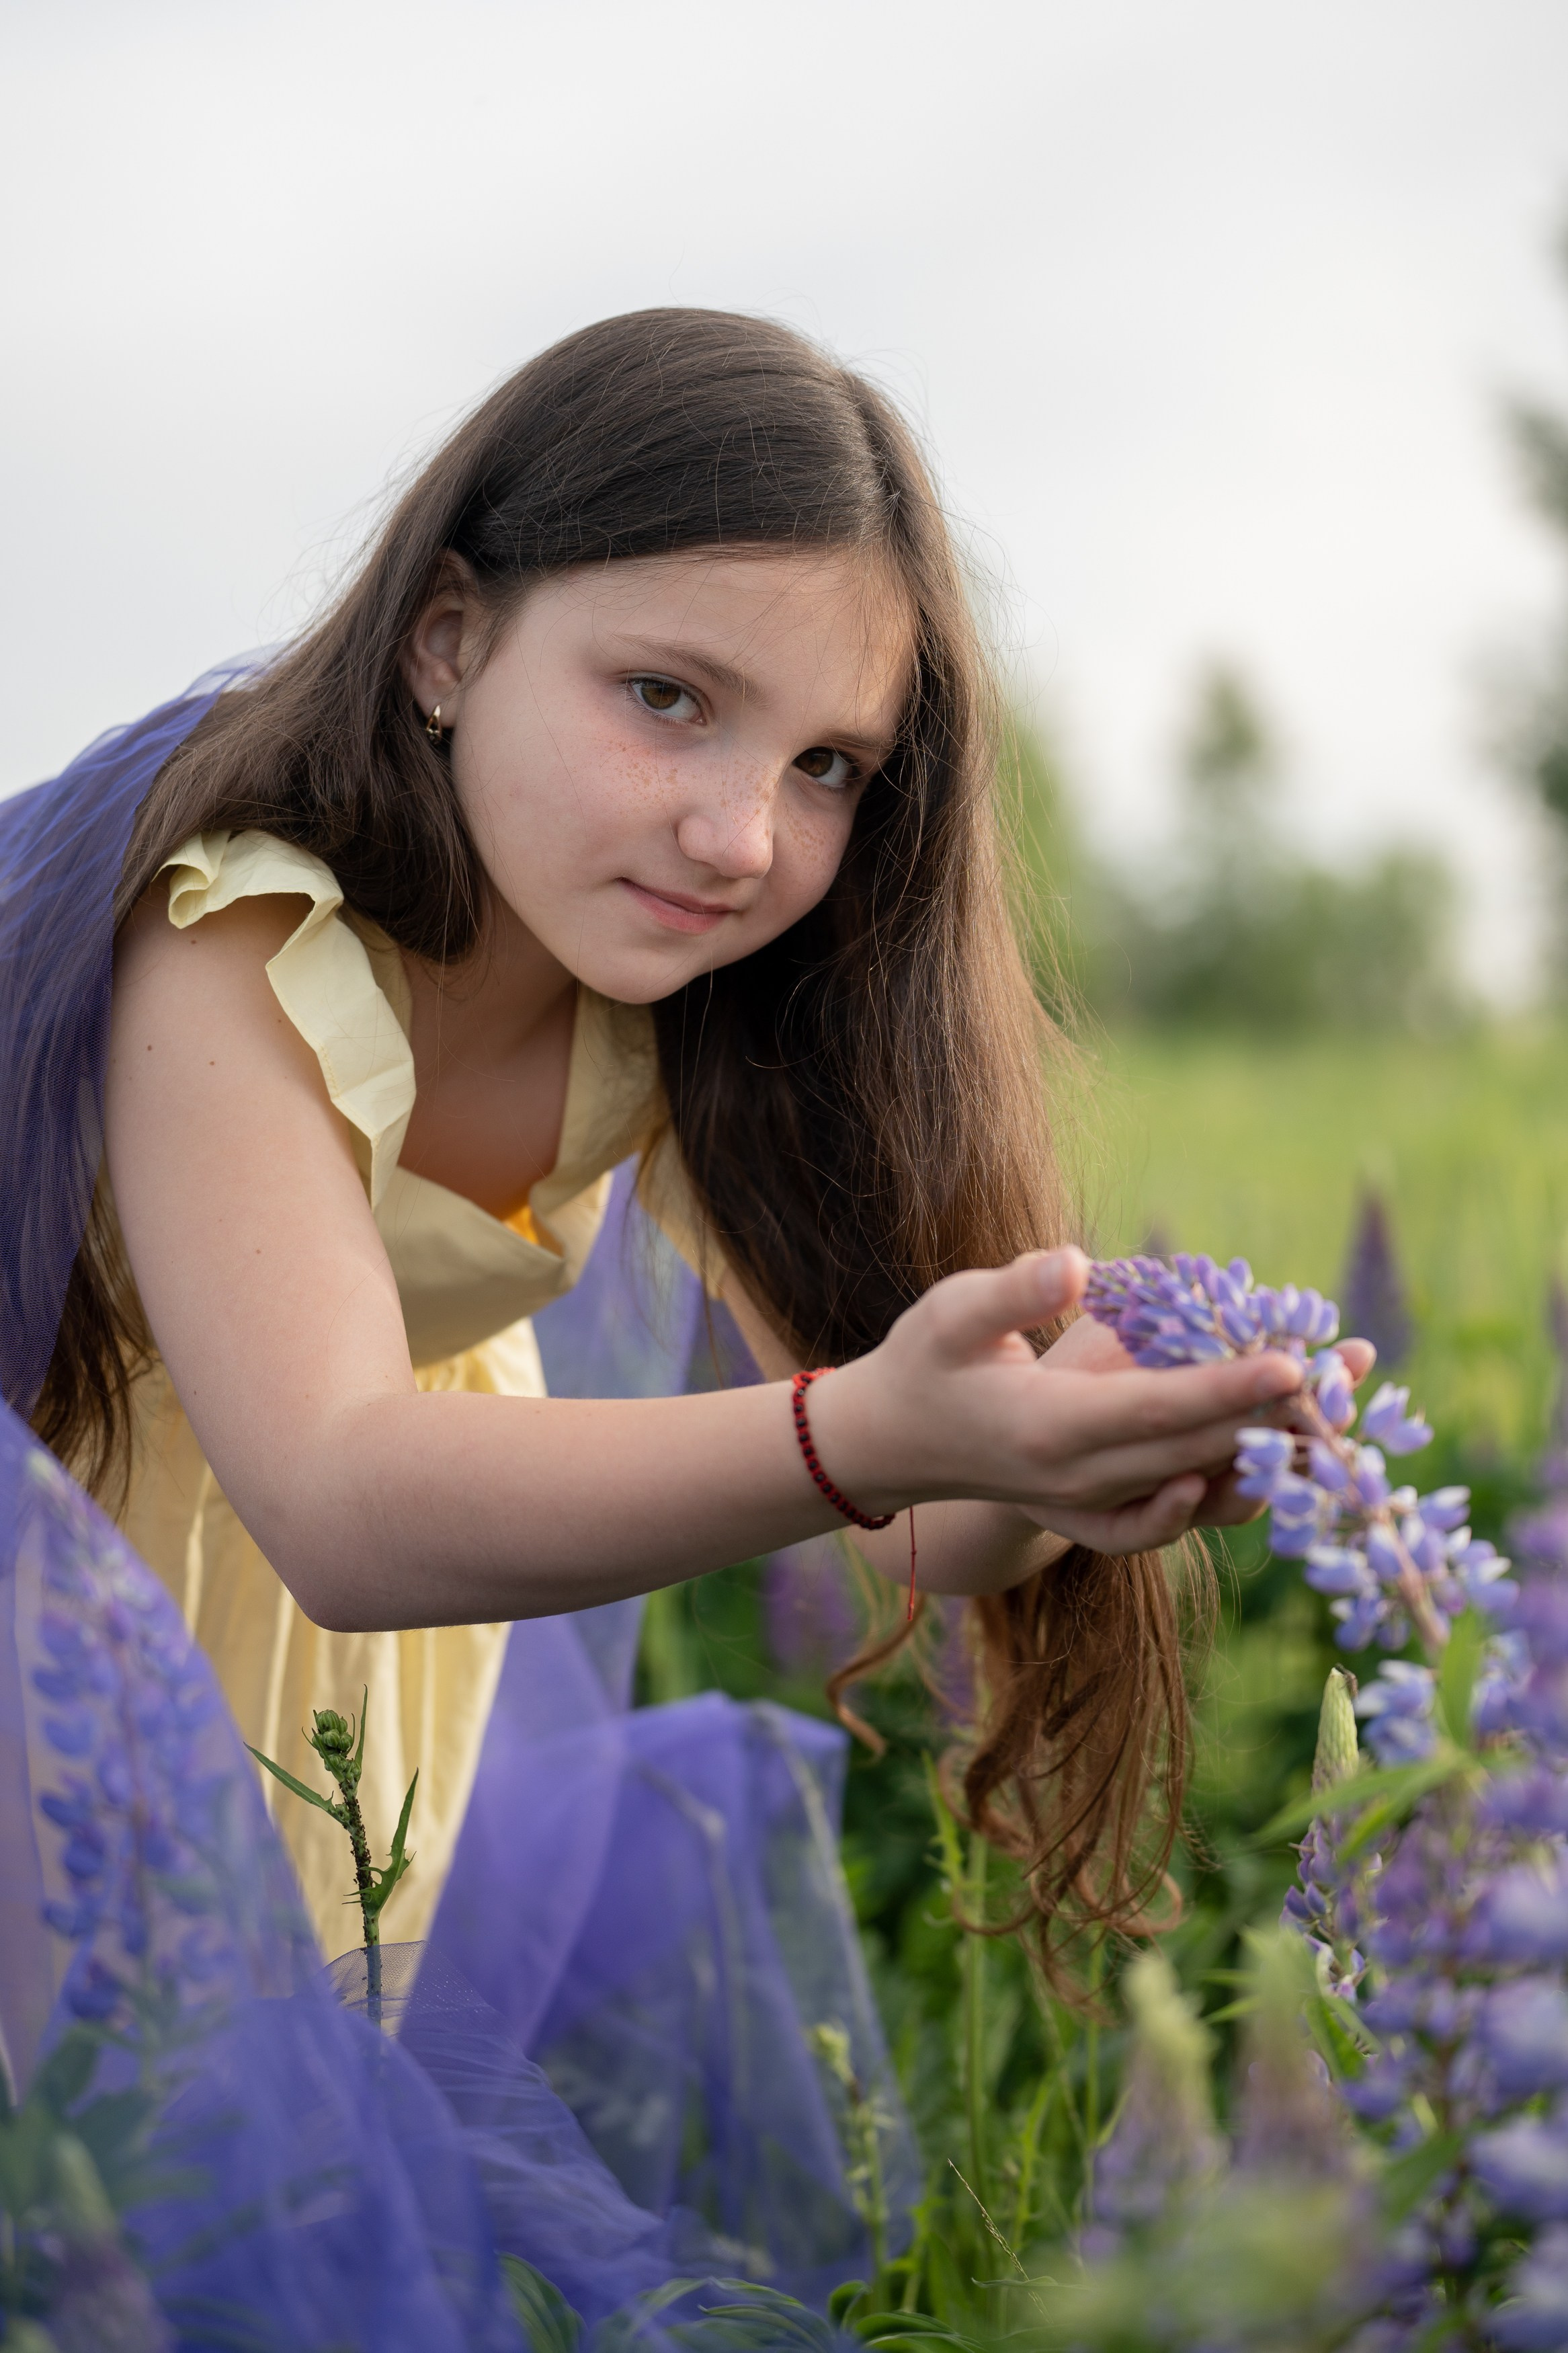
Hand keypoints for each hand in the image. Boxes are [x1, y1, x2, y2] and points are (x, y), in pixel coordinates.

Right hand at [807, 1249, 1324, 1556]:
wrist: (893, 1442)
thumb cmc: (925, 1360)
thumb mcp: (951, 1312)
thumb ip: (1011, 1291)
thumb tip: (1074, 1262)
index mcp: (1050, 1427)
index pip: (1160, 1409)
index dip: (1232, 1387)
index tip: (1295, 1362)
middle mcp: (1079, 1480)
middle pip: (1199, 1453)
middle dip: (1279, 1417)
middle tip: (1349, 1371)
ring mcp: (1090, 1506)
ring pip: (1200, 1489)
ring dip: (1274, 1456)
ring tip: (1339, 1413)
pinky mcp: (1095, 1518)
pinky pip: (1176, 1522)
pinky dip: (1228, 1501)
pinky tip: (1272, 1470)